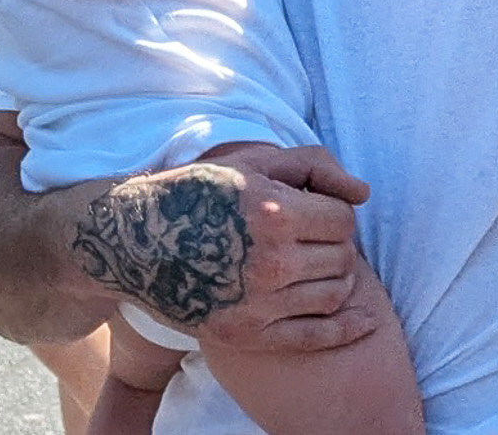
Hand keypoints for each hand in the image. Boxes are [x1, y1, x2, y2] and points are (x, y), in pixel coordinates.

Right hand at [70, 145, 371, 353]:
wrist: (133, 241)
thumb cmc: (193, 193)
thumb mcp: (246, 162)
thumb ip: (311, 165)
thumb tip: (362, 193)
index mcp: (270, 212)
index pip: (341, 219)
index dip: (332, 211)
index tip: (313, 211)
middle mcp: (270, 261)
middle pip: (342, 257)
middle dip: (333, 243)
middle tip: (309, 236)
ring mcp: (261, 302)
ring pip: (335, 294)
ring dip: (336, 277)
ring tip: (311, 263)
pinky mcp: (251, 333)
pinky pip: (319, 335)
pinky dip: (349, 327)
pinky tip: (364, 318)